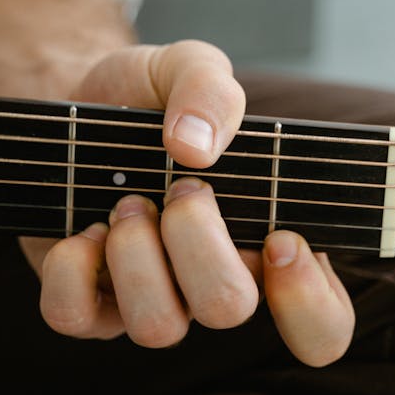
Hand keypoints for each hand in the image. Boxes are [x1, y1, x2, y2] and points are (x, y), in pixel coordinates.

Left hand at [21, 41, 354, 366]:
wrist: (73, 103)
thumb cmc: (148, 100)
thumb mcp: (186, 67)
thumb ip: (209, 90)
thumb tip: (192, 146)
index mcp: (265, 244)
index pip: (322, 326)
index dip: (307, 302)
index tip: (279, 239)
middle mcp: (211, 285)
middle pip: (229, 310)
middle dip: (199, 242)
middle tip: (180, 189)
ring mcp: (148, 300)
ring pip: (157, 327)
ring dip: (137, 255)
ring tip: (128, 203)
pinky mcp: (86, 304)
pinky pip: (75, 318)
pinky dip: (73, 271)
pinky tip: (83, 230)